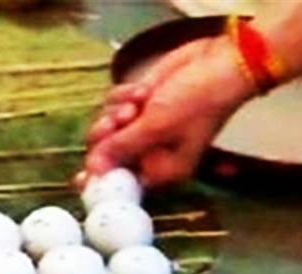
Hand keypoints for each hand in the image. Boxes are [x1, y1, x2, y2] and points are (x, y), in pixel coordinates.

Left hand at [83, 36, 257, 187]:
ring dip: (115, 112)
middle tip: (117, 121)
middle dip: (106, 136)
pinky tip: (141, 90)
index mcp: (160, 169)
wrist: (220, 62)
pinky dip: (121, 96)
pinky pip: (113, 106)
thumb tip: (93, 172)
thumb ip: (121, 148)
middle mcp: (149, 153)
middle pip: (105, 155)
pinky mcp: (139, 105)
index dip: (98, 180)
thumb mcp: (156, 126)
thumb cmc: (197, 100)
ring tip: (136, 102)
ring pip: (105, 128)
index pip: (120, 183)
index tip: (80, 178)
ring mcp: (142, 128)